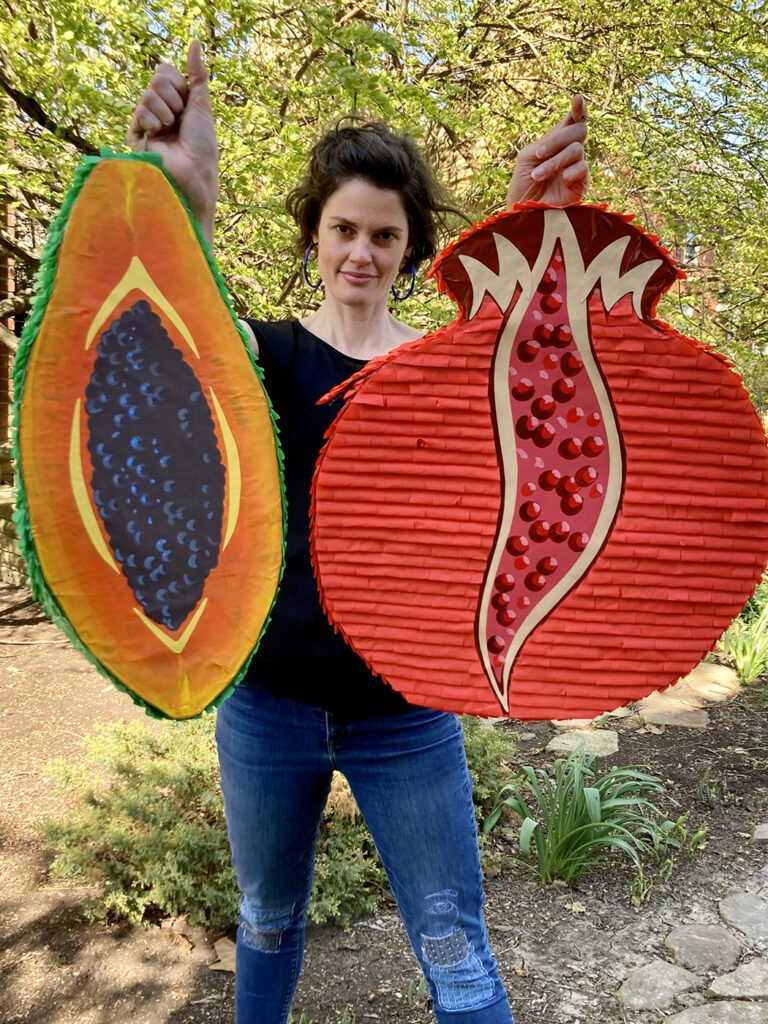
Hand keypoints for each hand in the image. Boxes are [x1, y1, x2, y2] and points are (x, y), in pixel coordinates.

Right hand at [126, 40, 218, 242]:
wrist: (194, 174)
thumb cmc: (202, 145)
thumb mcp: (202, 104)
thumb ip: (197, 73)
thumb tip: (193, 42)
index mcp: (173, 101)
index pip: (165, 71)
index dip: (180, 85)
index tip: (187, 106)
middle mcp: (158, 109)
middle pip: (157, 78)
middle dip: (175, 99)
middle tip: (179, 121)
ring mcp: (145, 122)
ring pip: (148, 93)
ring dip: (167, 112)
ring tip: (171, 131)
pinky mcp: (135, 135)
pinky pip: (140, 111)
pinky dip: (154, 121)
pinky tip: (159, 136)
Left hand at [506, 96, 588, 208]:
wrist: (523, 214)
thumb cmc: (523, 187)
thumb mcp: (527, 157)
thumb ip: (544, 142)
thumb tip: (564, 136)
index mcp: (556, 143)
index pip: (573, 121)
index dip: (578, 109)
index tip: (578, 98)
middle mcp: (569, 152)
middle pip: (579, 130)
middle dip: (558, 139)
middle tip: (539, 153)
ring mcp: (576, 167)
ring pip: (576, 149)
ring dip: (555, 161)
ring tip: (538, 176)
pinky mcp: (581, 184)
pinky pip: (583, 167)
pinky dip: (569, 171)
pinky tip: (561, 181)